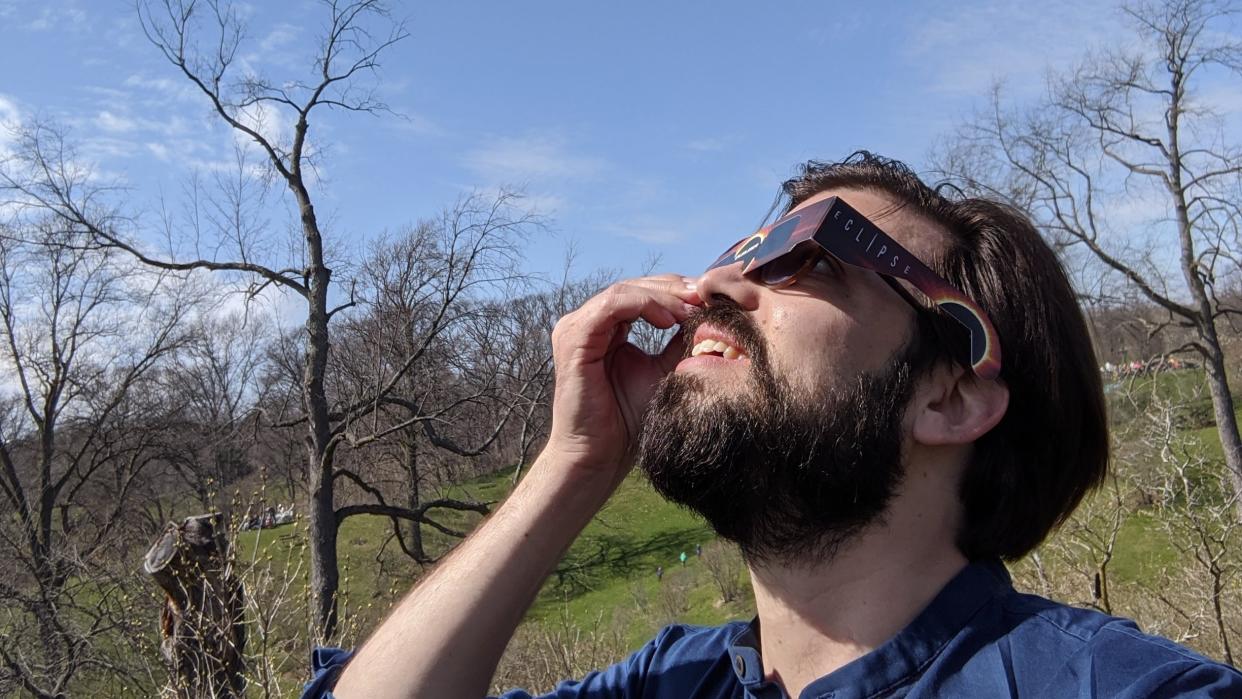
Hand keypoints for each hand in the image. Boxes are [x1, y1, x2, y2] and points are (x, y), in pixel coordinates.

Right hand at [545, 274, 700, 481]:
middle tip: (709, 295)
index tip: (713, 299)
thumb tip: (712, 318)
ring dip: (663, 296)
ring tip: (693, 307)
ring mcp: (577, 327)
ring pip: (625, 291)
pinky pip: (612, 306)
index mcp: (606, 328)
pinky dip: (643, 306)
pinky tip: (669, 319)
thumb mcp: (664, 371)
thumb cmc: (629, 421)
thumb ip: (680, 343)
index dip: (678, 292)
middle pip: (636, 287)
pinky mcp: (574, 337)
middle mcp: (588, 323)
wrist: (600, 455)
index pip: (644, 295)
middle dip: (675, 288)